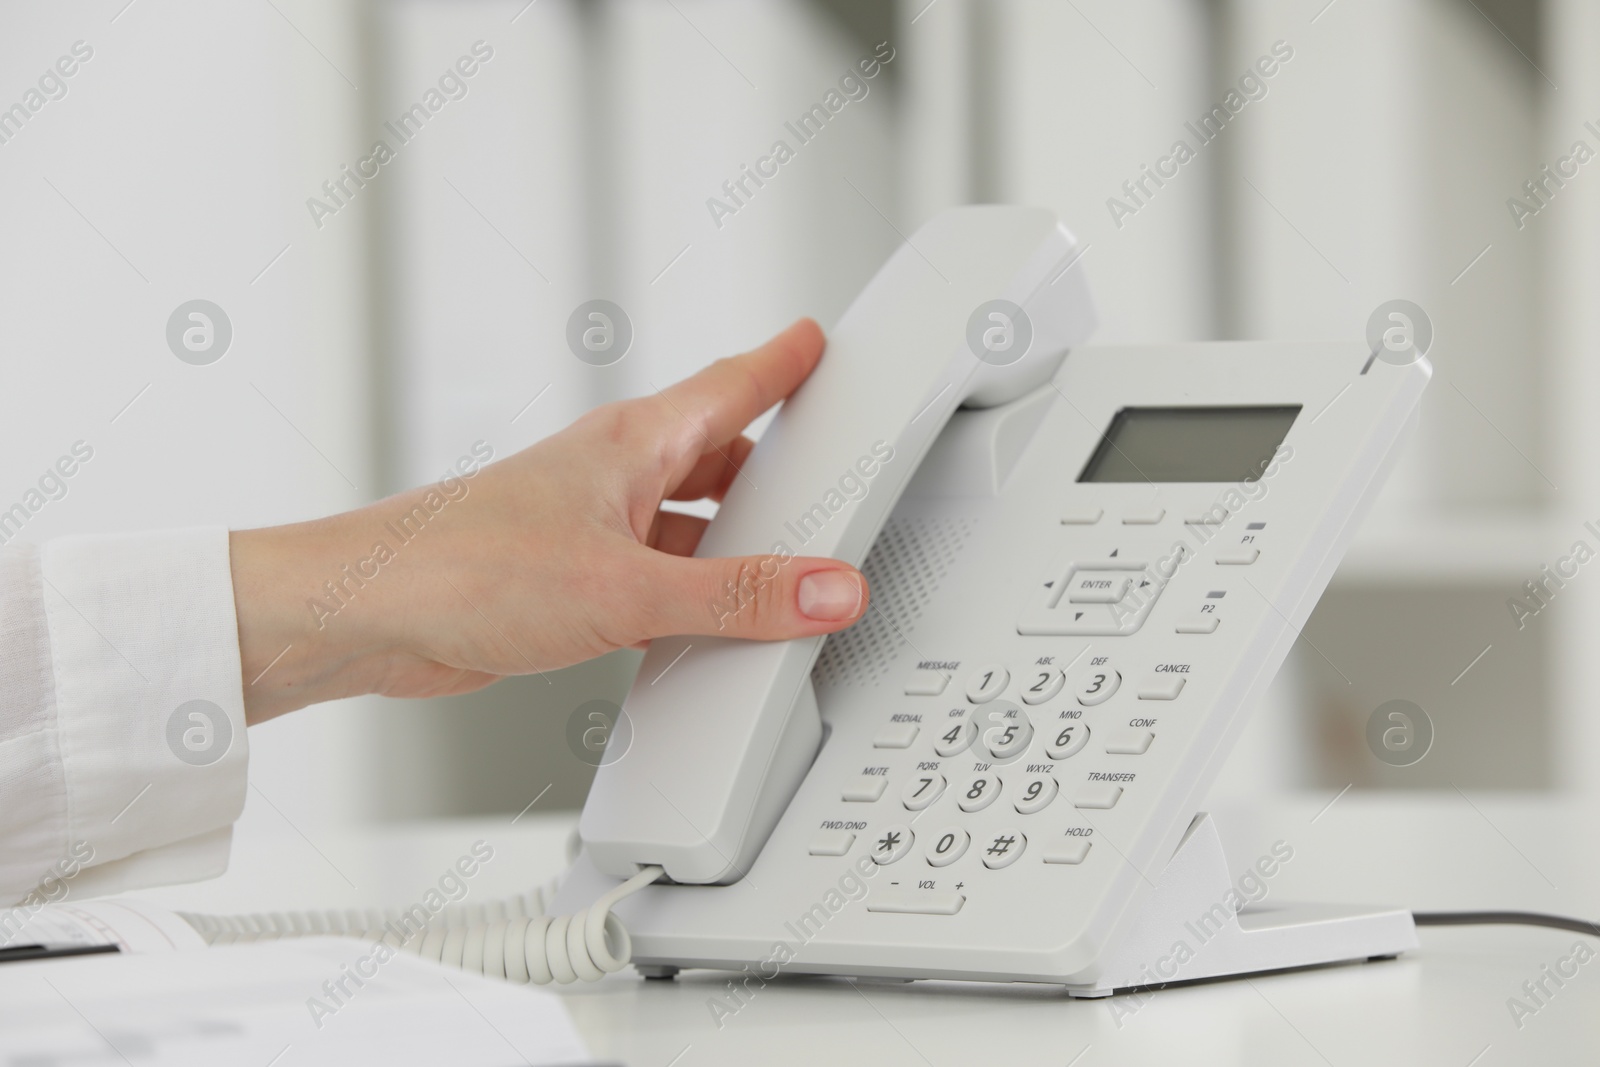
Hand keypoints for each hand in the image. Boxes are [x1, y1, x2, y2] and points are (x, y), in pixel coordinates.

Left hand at [230, 319, 868, 723]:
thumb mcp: (627, 588)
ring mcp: (587, 527)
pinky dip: (687, 597)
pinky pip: (651, 577)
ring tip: (778, 574)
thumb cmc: (460, 567)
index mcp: (632, 444)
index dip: (782, 364)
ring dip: (728, 548)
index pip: (731, 387)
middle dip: (770, 473)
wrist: (364, 616)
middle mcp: (611, 476)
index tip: (816, 342)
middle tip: (820, 482)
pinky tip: (701, 627)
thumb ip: (736, 596)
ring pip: (684, 525)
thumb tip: (824, 589)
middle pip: (716, 459)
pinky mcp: (565, 579)